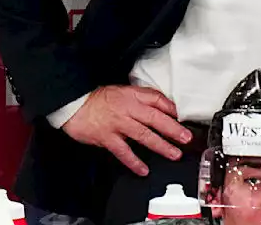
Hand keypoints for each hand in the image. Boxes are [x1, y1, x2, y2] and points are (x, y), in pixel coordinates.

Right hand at [61, 85, 192, 175]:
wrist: (74, 104)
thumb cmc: (99, 99)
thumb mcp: (123, 90)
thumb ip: (142, 97)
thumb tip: (165, 106)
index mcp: (132, 96)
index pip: (157, 100)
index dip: (172, 109)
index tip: (184, 117)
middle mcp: (128, 109)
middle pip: (155, 118)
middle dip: (173, 129)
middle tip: (186, 138)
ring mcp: (118, 124)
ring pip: (143, 135)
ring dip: (160, 145)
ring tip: (173, 154)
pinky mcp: (107, 138)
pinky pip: (123, 151)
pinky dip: (134, 162)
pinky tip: (143, 169)